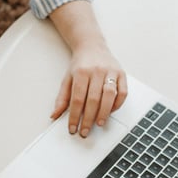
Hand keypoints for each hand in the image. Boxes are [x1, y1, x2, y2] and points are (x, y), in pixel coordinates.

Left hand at [48, 0, 127, 135]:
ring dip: (104, 113)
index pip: (77, 99)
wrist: (92, 46)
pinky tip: (110, 111)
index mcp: (81, 72)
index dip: (75, 116)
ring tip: (99, 124)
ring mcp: (111, 71)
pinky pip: (123, 92)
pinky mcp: (121, 73)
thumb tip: (54, 115)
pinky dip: (117, 104)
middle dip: (88, 118)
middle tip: (85, 131)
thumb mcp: (67, 79)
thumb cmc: (80, 65)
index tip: (73, 128)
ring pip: (109, 96)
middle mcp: (97, 71)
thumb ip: (62, 98)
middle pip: (93, 99)